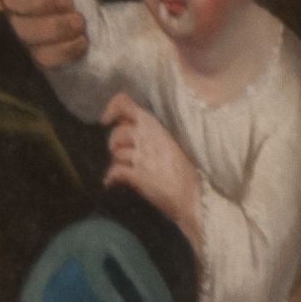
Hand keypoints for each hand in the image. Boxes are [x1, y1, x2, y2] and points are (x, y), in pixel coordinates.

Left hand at [103, 91, 197, 234]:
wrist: (194, 196)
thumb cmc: (185, 172)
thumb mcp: (171, 143)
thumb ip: (152, 134)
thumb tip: (131, 129)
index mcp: (156, 126)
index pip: (126, 105)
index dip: (112, 109)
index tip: (106, 120)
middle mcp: (147, 137)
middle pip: (117, 131)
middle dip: (115, 143)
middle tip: (120, 153)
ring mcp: (142, 156)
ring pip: (116, 152)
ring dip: (116, 162)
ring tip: (124, 170)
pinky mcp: (137, 175)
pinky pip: (114, 172)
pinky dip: (110, 179)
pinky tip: (112, 183)